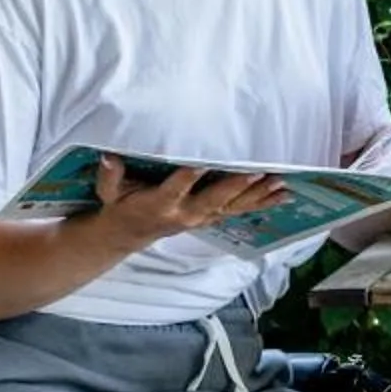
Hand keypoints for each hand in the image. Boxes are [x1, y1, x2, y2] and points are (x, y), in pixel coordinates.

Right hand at [91, 156, 286, 248]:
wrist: (128, 235)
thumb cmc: (121, 205)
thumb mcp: (108, 192)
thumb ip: (110, 175)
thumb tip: (108, 157)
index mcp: (160, 204)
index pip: (177, 188)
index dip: (189, 177)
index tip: (203, 163)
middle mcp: (186, 213)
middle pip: (214, 199)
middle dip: (236, 186)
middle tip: (258, 173)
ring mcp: (201, 218)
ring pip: (233, 206)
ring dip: (258, 195)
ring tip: (281, 183)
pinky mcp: (211, 218)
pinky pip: (240, 210)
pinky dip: (262, 203)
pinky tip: (283, 195)